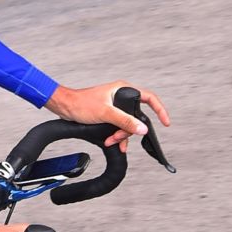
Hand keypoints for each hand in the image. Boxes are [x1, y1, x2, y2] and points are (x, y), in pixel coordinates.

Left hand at [45, 81, 169, 150]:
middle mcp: (121, 96)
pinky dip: (116, 135)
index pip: (149, 98)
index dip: (160, 110)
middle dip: (129, 130)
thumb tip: (142, 128)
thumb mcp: (105, 113)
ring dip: (121, 135)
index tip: (165, 123)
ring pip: (127, 123)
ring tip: (112, 141)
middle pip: (136, 116)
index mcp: (123, 89)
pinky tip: (112, 142)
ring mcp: (115, 105)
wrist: (65, 107)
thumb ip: (125, 121)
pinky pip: (119, 126)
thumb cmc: (81, 104)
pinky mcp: (109, 113)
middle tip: (120, 138)